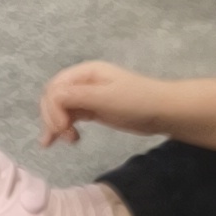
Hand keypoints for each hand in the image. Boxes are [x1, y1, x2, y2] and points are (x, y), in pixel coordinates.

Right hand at [38, 59, 168, 146]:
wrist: (164, 111)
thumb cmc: (137, 101)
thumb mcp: (106, 97)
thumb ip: (76, 96)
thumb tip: (51, 99)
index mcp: (85, 72)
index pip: (55, 89)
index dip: (52, 109)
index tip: (62, 129)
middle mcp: (83, 81)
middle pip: (53, 98)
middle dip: (51, 118)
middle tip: (62, 137)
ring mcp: (87, 95)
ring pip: (59, 108)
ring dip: (55, 125)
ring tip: (59, 143)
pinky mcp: (93, 109)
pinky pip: (70, 116)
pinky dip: (63, 127)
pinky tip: (63, 140)